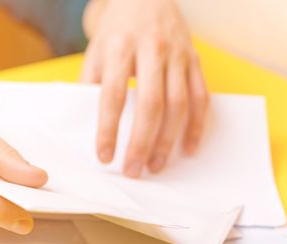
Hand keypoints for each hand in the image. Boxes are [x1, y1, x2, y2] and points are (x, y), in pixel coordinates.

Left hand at [81, 0, 208, 176]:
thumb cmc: (117, 31)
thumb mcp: (95, 51)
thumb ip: (90, 84)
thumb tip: (85, 124)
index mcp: (119, 48)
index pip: (113, 95)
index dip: (108, 129)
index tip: (104, 156)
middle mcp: (152, 50)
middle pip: (150, 103)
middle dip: (141, 142)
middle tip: (133, 170)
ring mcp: (178, 55)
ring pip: (179, 104)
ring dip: (168, 140)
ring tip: (156, 166)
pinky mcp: (195, 60)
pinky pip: (201, 97)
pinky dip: (196, 125)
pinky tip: (188, 148)